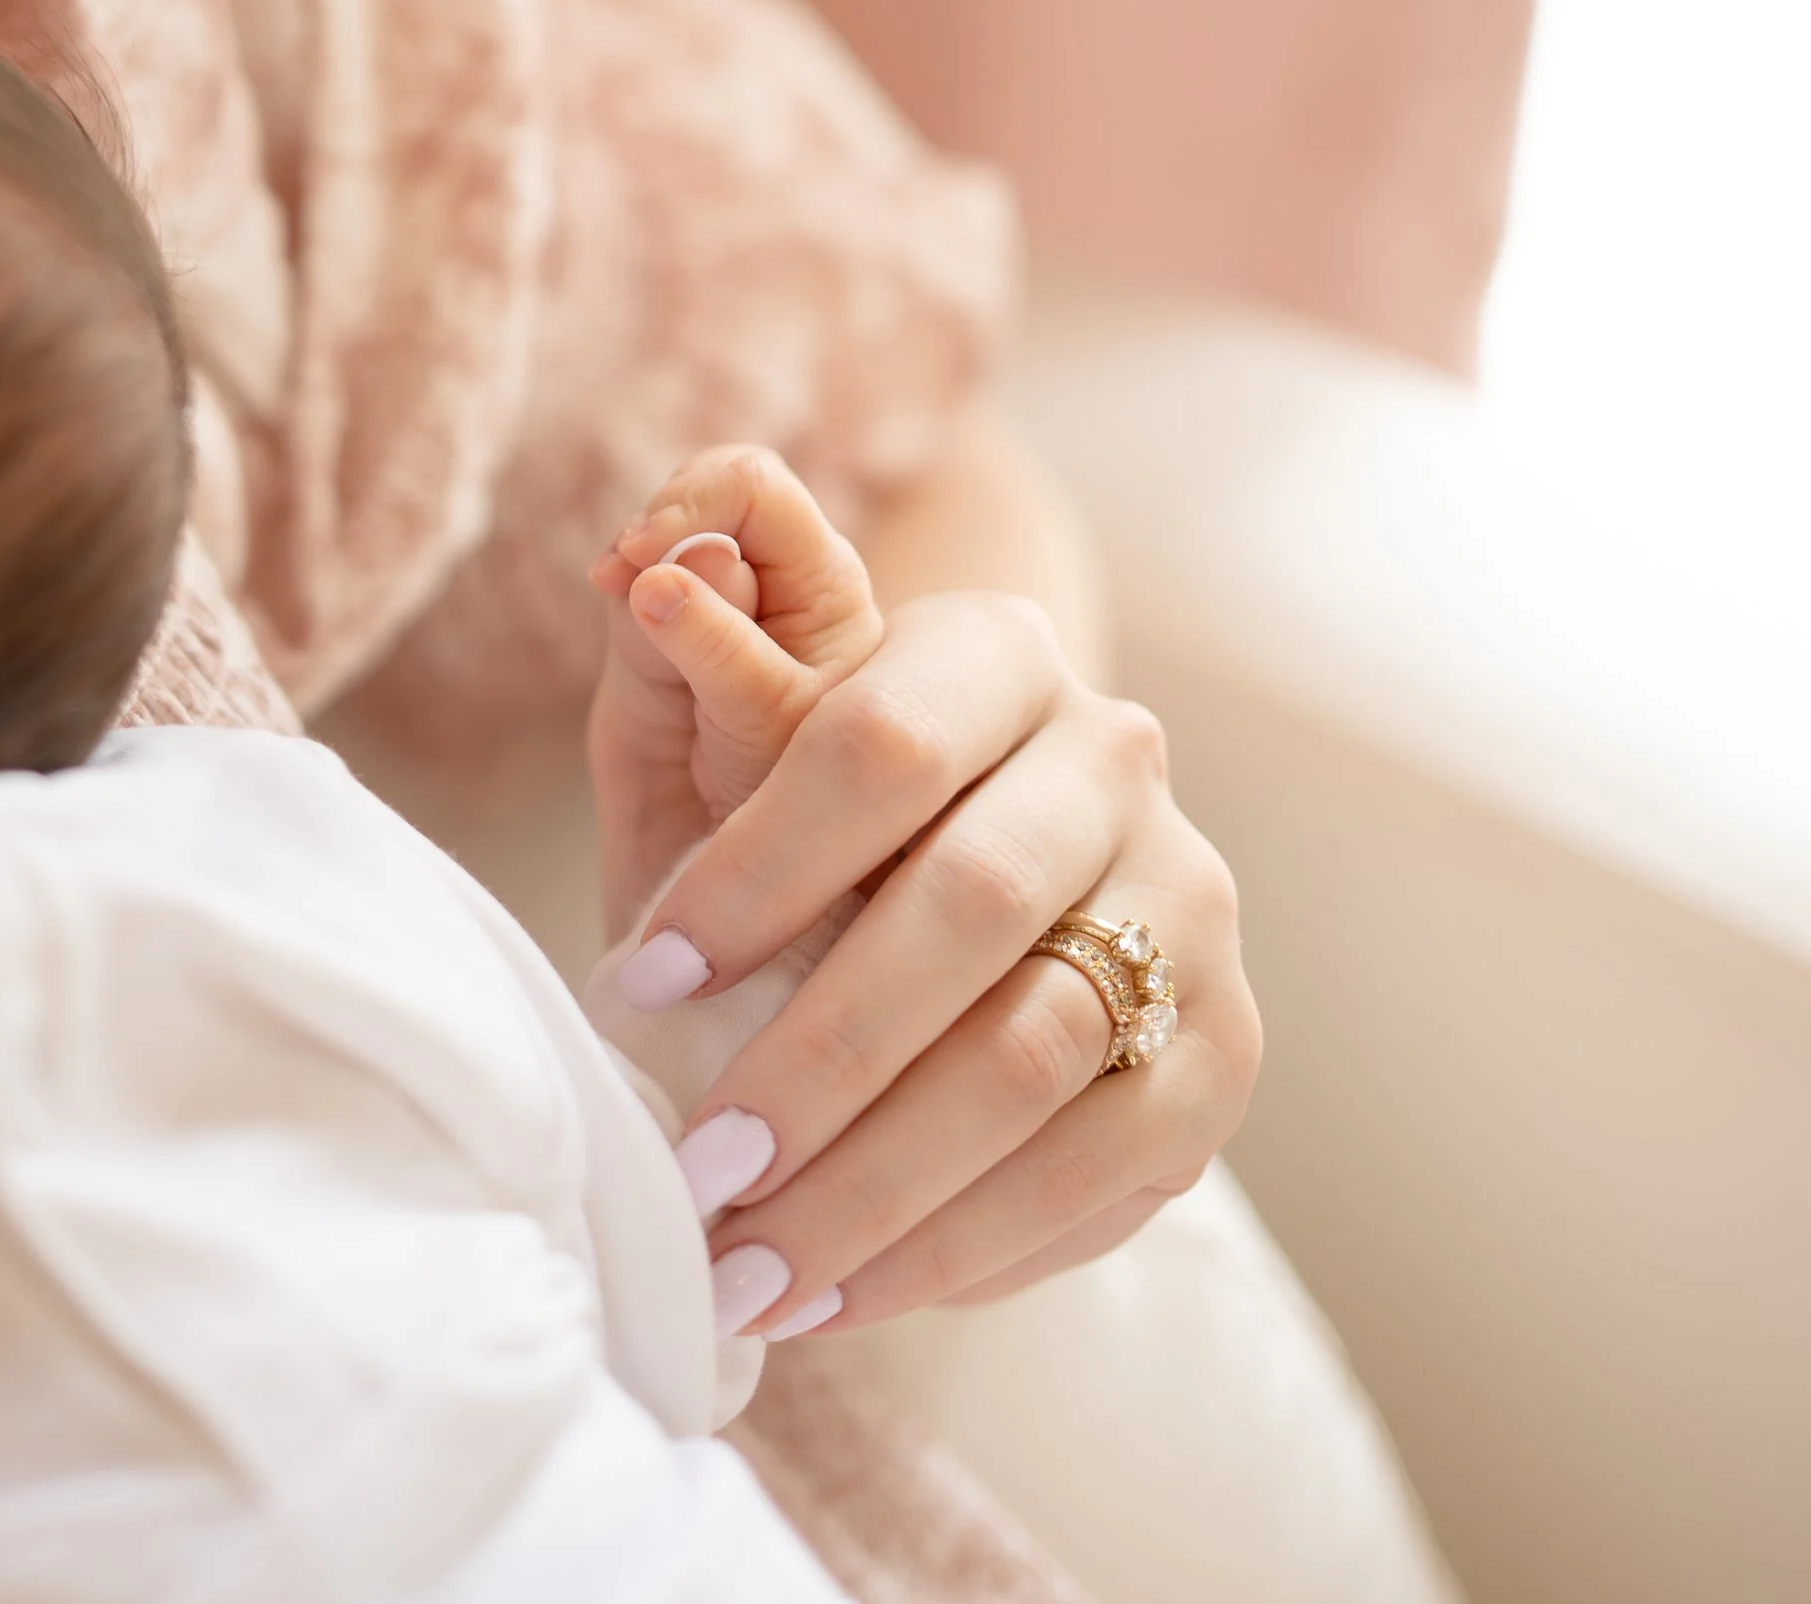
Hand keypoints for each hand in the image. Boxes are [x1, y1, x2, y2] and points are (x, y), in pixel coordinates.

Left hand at [591, 448, 1259, 1337]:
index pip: (882, 740)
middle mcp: (1114, 757)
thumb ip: (693, 669)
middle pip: (973, 905)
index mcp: (987, 655)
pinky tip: (842, 1296)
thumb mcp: (719, 759)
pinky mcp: (1220, 1050)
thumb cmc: (794, 843)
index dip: (756, 867)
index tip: (638, 980)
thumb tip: (654, 562)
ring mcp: (1189, 905)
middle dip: (817, 1057)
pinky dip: (958, 1247)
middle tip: (697, 1168)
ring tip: (750, 1272)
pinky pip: (1099, 1164)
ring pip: (1040, 1051)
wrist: (939, 939)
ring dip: (878, 1185)